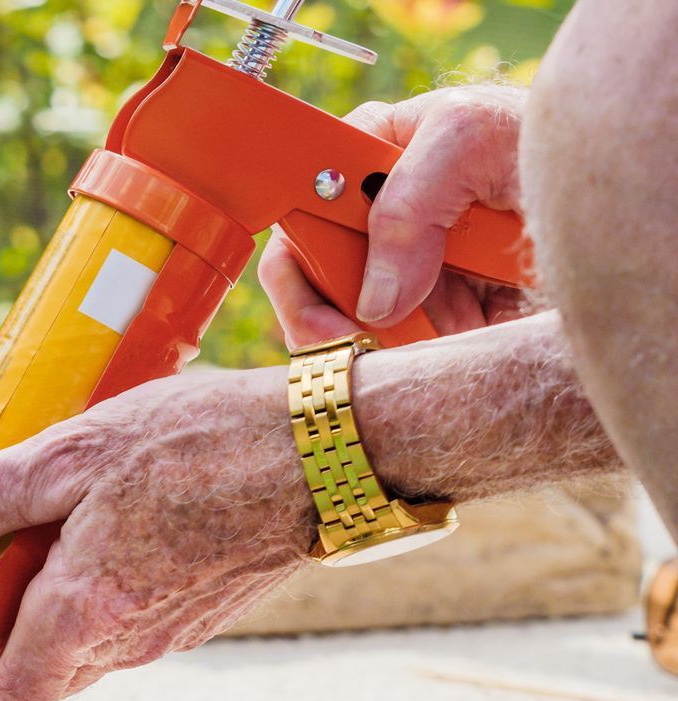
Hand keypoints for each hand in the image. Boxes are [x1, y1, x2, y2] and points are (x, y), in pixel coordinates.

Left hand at [0, 367, 310, 700]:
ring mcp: (168, 630)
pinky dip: (86, 607)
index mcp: (83, 607)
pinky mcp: (197, 612)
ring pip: (80, 648)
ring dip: (42, 635)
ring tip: (3, 588)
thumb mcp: (76, 451)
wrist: (334, 455)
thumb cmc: (210, 443)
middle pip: (40, 677)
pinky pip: (121, 624)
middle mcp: (125, 636)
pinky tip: (81, 552)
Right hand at [259, 85, 530, 345]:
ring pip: (354, 330)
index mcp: (370, 165)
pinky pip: (406, 355)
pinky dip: (419, 365)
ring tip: (419, 342)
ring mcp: (407, 272)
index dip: (297, 262)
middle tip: (349, 342)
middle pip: (316, 285)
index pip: (302, 216)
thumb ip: (406, 204)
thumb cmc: (541, 139)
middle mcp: (379, 223)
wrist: (601, 195)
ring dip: (378, 348)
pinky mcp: (440, 313)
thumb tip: (372, 300)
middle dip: (330, 319)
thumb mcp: (469, 138)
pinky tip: (445, 351)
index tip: (321, 307)